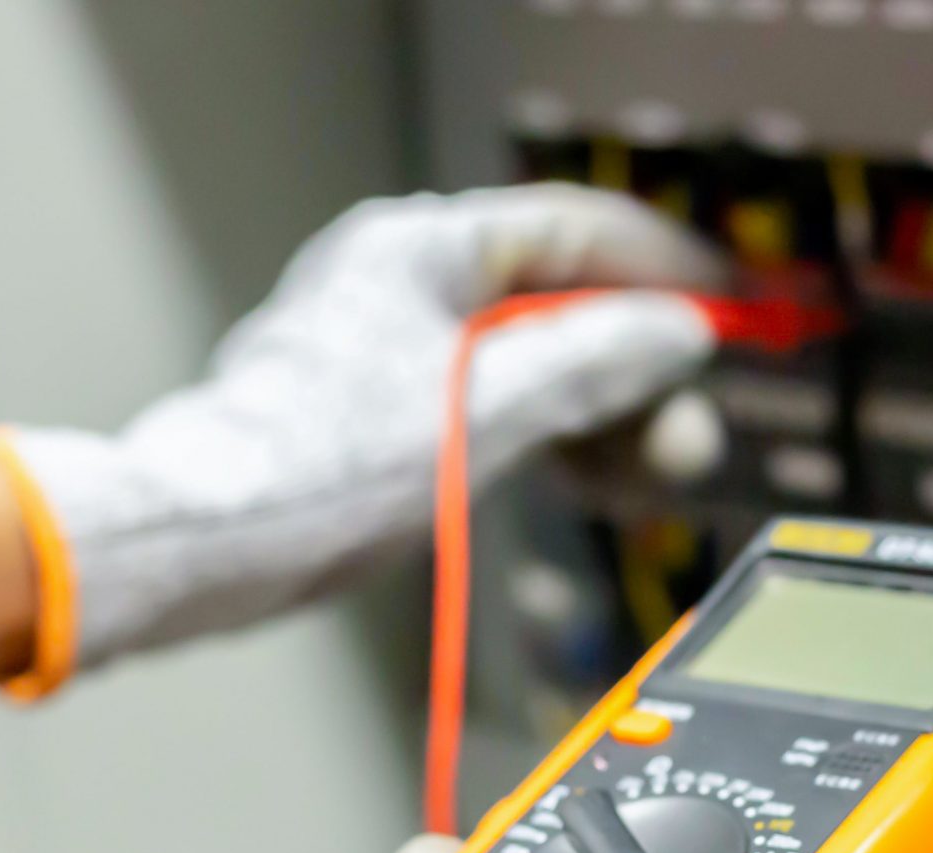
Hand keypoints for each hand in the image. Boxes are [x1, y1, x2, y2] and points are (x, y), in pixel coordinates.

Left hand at [0, 184, 721, 671]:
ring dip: (599, 420)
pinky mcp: (385, 416)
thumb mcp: (485, 409)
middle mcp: (406, 284)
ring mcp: (393, 350)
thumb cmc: (315, 469)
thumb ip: (592, 362)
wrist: (202, 542)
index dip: (664, 272)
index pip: (575, 230)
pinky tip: (588, 484)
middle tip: (684, 437)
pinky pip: (495, 409)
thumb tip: (672, 332)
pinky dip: (549, 442)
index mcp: (421, 250)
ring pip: (532, 368)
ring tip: (645, 477)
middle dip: (635, 374)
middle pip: (560, 306)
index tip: (729, 313)